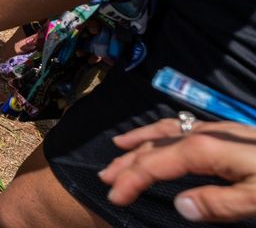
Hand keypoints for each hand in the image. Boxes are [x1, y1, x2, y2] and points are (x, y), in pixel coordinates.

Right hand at [102, 119, 255, 221]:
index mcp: (203, 150)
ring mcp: (215, 129)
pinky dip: (163, 130)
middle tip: (105, 177)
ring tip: (119, 144)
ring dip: (140, 140)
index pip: (155, 164)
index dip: (131, 181)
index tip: (114, 197)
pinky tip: (164, 134)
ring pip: (167, 131)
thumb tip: (179, 206)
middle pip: (154, 146)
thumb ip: (218, 203)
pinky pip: (183, 126)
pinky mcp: (228, 131)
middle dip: (127, 162)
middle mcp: (202, 134)